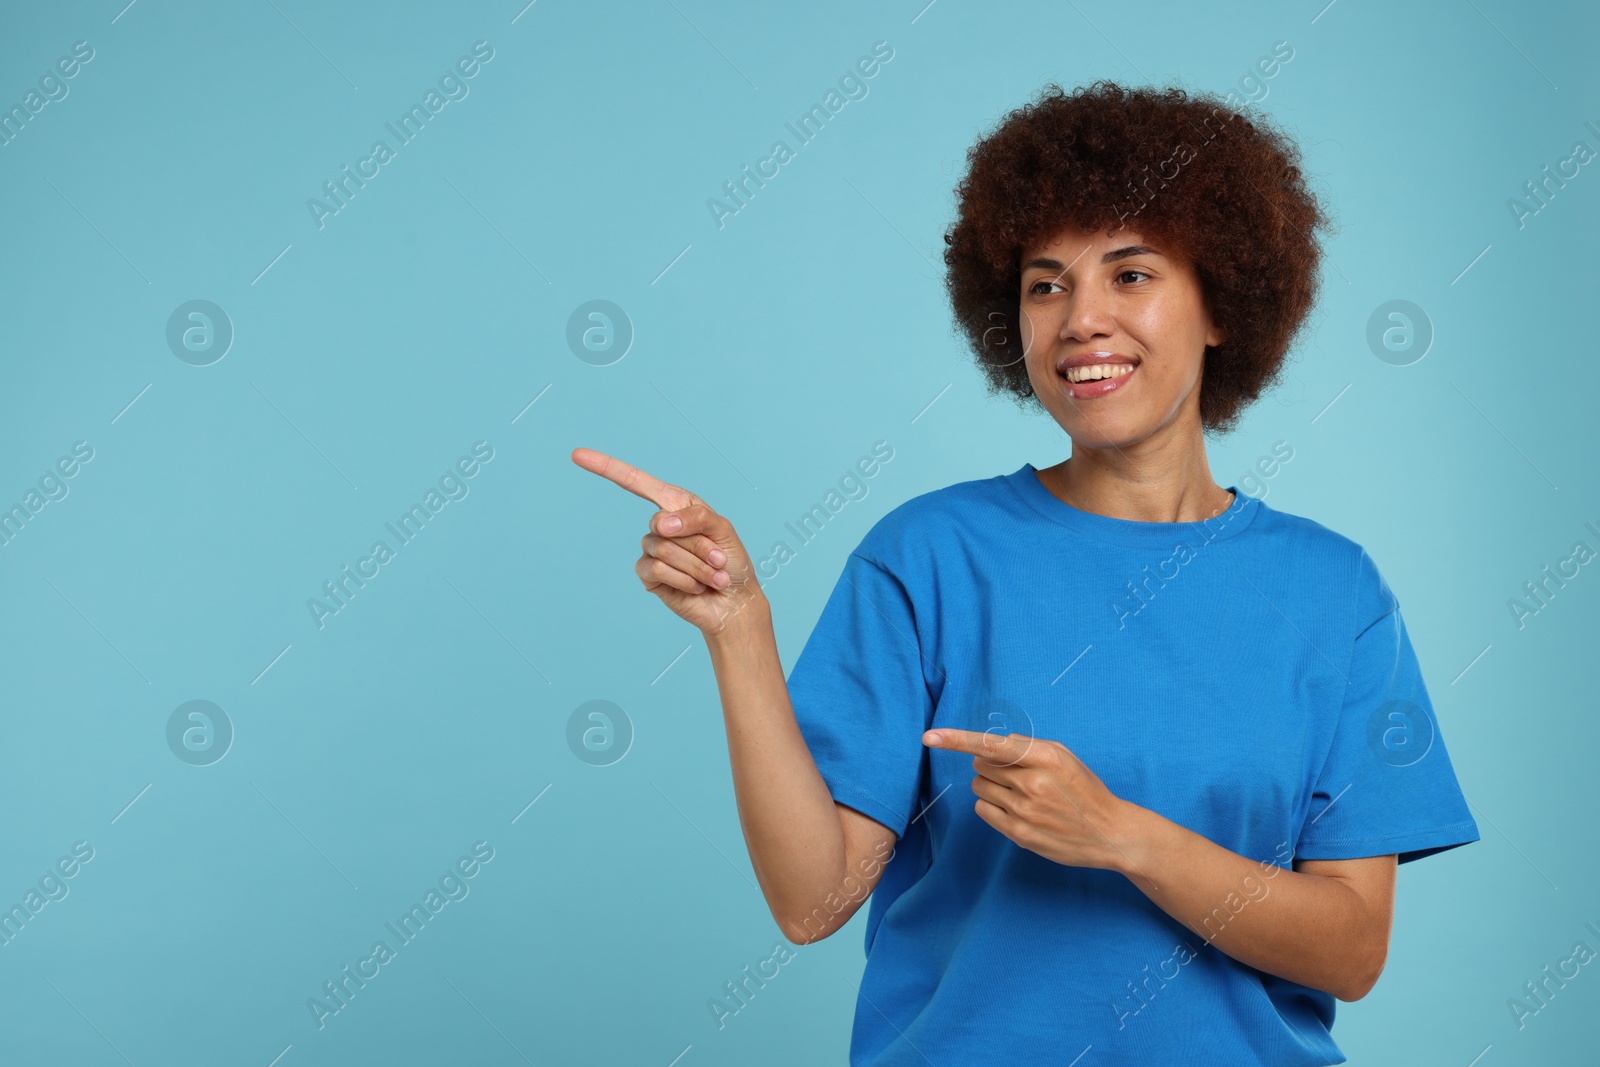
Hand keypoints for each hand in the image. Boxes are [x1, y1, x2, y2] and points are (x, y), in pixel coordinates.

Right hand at [571, 447, 764, 635]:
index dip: (606, 468)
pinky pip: (658, 570)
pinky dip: (684, 580)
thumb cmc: (732, 563)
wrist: (734, 603)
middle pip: (663, 524)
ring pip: (664, 550)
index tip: (577, 455)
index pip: (636, 482)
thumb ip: (694, 517)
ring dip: (696, 566)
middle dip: (699, 545)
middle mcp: (661, 525)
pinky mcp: (649, 576)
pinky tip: (696, 587)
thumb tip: (660, 524)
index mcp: (676, 504)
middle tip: (718, 560)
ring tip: (712, 577)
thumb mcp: (722, 529)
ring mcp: (652, 551)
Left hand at [922, 729, 1141, 873]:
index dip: (956, 739)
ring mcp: (1025, 810)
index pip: (991, 744)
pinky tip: (1015, 809)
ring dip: (991, 786)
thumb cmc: (1084, 789)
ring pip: (979, 787)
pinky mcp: (1020, 833)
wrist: (1109, 832)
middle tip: (1017, 775)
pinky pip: (983, 810)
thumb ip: (1026, 747)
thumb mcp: (1063, 757)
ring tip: (1020, 793)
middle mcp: (1032, 782)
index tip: (929, 737)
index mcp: (1044, 756)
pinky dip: (991, 806)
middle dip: (990, 766)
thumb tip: (989, 745)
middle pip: (980, 764)